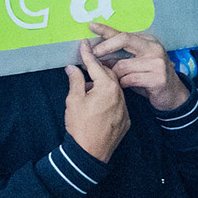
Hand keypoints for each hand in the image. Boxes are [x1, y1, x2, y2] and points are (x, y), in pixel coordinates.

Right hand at [63, 42, 129, 161]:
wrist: (90, 153)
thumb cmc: (80, 125)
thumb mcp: (74, 100)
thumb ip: (75, 81)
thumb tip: (72, 68)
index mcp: (107, 87)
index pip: (96, 66)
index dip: (88, 54)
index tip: (84, 44)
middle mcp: (120, 95)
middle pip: (109, 75)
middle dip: (97, 69)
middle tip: (85, 65)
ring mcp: (125, 109)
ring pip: (115, 89)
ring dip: (103, 85)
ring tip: (88, 87)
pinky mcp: (125, 120)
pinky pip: (118, 103)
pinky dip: (109, 99)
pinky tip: (98, 102)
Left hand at [88, 22, 189, 111]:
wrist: (173, 95)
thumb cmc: (150, 78)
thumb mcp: (137, 63)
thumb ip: (121, 57)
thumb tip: (97, 55)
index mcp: (149, 41)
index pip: (124, 33)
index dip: (106, 30)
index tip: (91, 26)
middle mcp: (154, 48)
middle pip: (124, 40)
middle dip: (105, 46)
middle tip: (93, 55)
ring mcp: (157, 62)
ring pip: (123, 65)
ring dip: (114, 74)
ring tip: (114, 79)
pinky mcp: (158, 78)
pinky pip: (129, 79)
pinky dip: (123, 84)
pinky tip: (124, 86)